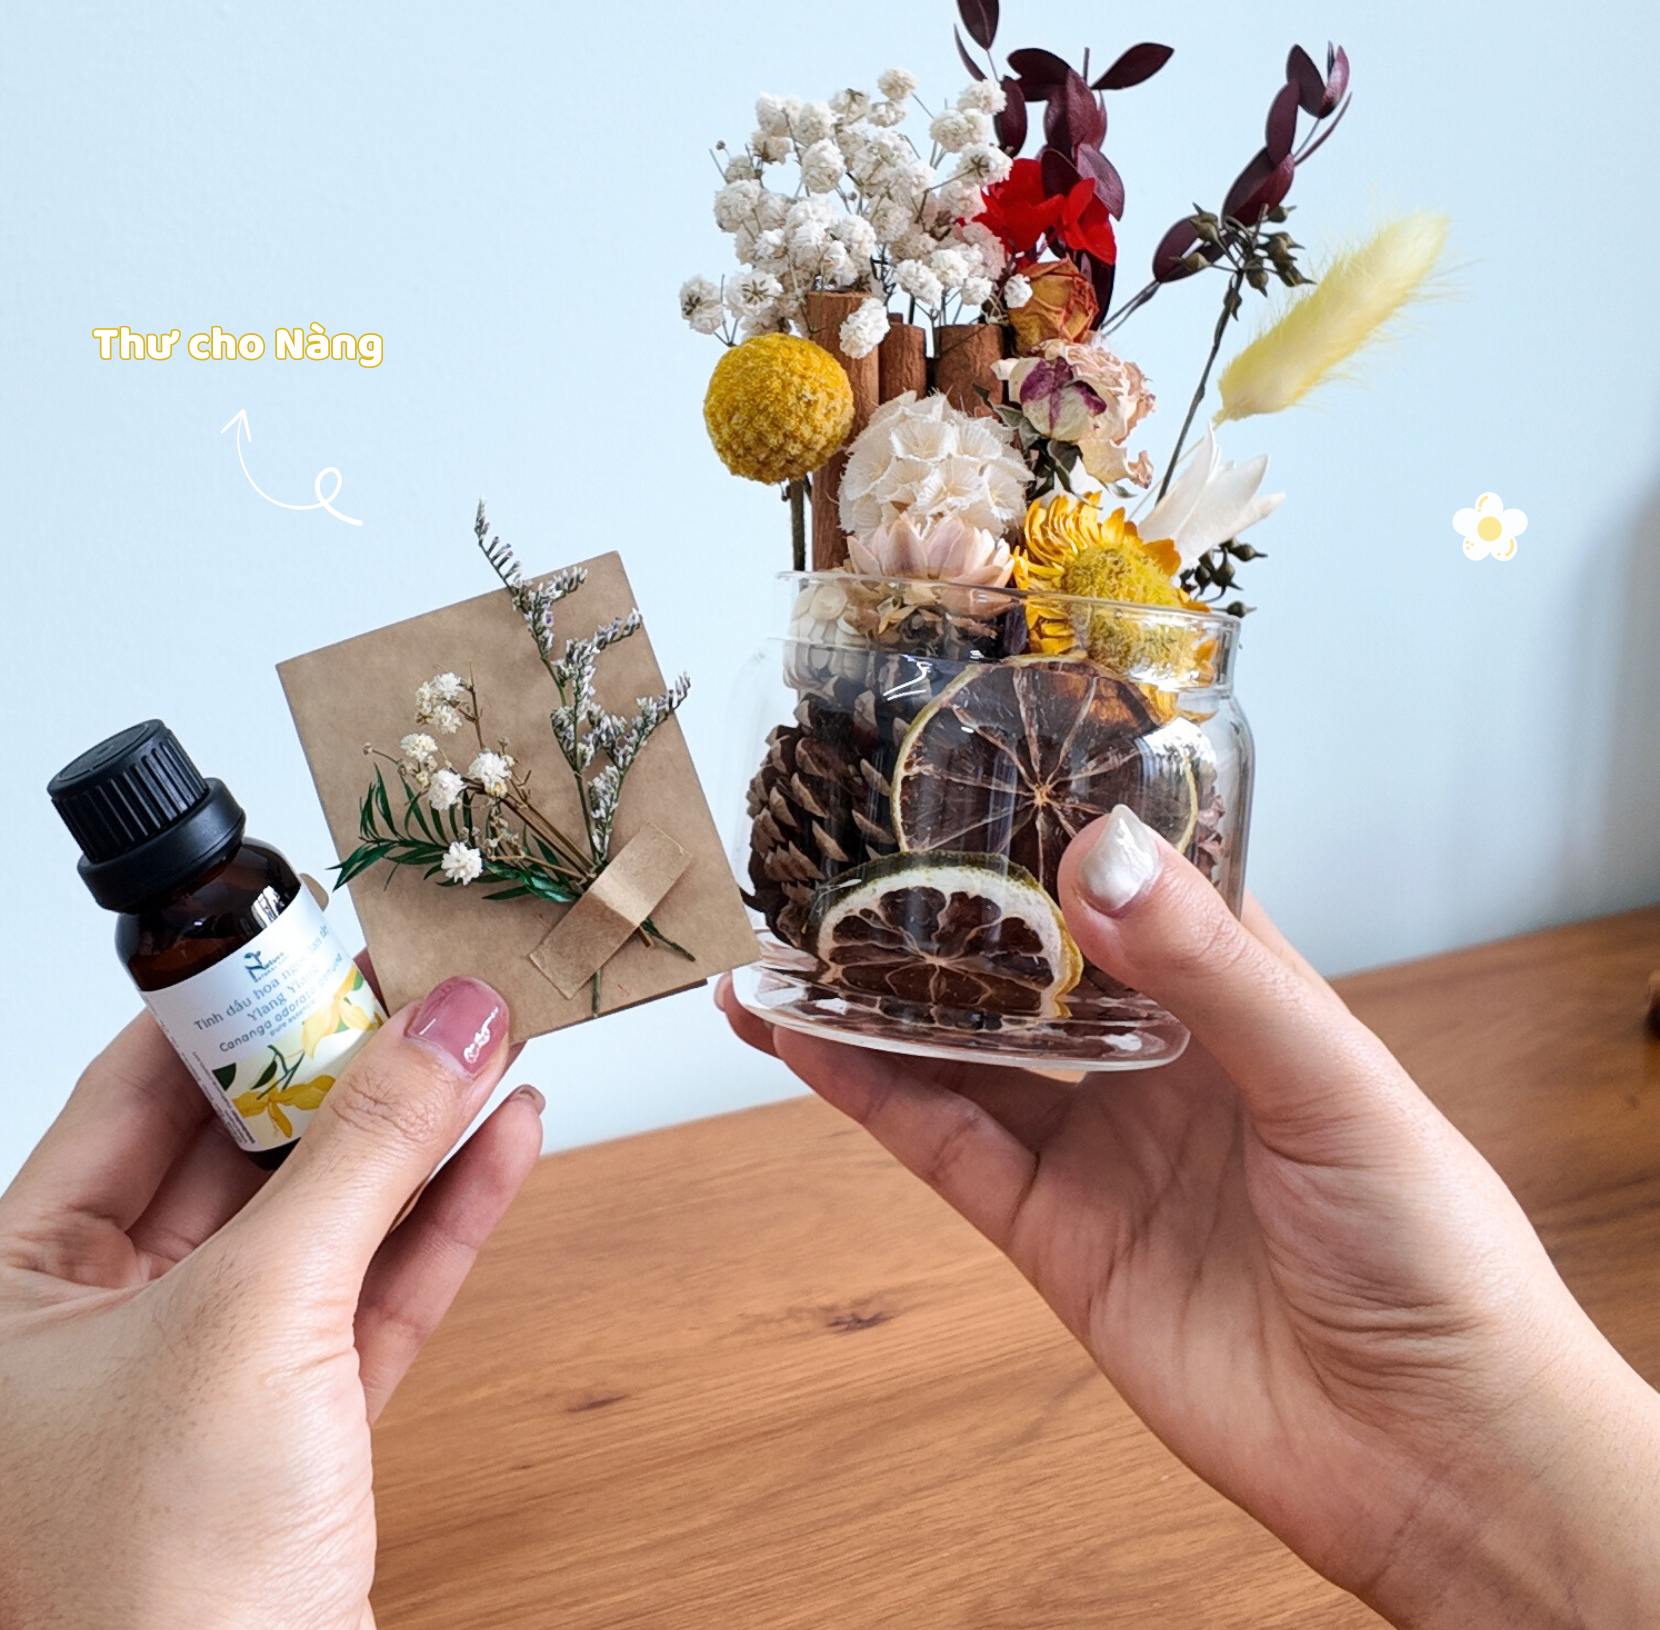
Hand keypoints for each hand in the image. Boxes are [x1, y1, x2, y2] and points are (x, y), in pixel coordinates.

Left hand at [0, 970, 540, 1629]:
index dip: (229, 1009)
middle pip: (235, 1152)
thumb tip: (452, 1016)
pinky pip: (372, 1292)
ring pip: (318, 1219)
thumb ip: (366, 1150)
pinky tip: (504, 1142)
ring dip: (408, 1137)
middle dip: (339, 1069)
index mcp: (19, 1296)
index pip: (127, 1099)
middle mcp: (100, 1332)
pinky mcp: (296, 1430)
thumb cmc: (167, 1583)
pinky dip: (439, 1220)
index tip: (316, 940)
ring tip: (486, 1040)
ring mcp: (203, 1382)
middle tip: (421, 983)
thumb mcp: (261, 1314)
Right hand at [722, 809, 1659, 1627]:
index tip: (966, 760)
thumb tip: (1100, 856)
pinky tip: (804, 1043)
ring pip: (960, 1050)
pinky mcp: (1050, 1233)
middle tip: (839, 848)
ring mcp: (1096, 1145)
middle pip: (1020, 965)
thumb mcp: (1334, 1082)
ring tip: (783, 941)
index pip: (1130, 882)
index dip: (1048, 823)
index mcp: (1239, 994)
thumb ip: (1216, 971)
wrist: (1428, 1455)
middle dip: (935, 910)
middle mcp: (1155, 1059)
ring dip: (873, 999)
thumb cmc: (1432, 1252)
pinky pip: (941, 1145)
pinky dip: (868, 1092)